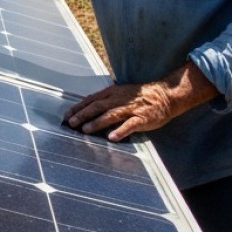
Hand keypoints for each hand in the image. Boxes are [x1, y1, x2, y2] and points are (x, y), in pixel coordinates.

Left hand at [63, 62, 216, 141]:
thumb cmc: (139, 96)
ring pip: (111, 115)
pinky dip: (121, 131)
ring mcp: (131, 108)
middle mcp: (119, 99)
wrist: (164, 95)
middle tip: (71, 123)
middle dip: (83, 115)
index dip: (78, 108)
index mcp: (112, 93)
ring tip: (85, 130)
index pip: (91, 100)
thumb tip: (87, 109)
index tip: (67, 116)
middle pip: (97, 106)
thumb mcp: (120, 93)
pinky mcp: (142, 118)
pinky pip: (130, 125)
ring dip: (97, 123)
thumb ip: (105, 100)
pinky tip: (112, 138)